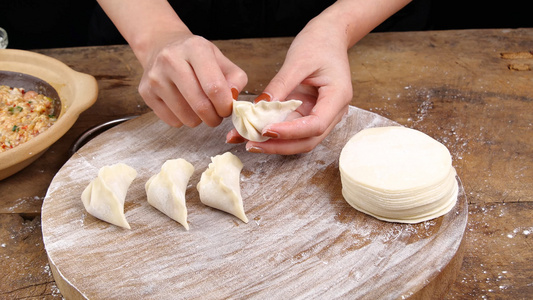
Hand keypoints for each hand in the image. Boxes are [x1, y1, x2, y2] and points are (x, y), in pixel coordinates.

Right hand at [138, 32, 246, 127]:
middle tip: (217, 116)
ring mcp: (155, 76)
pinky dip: (183, 120)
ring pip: (186, 117)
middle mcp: (171, 59)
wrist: (162, 46)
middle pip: (200, 104)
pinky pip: (172, 121)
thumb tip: (232, 100)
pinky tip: (184, 106)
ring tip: (200, 108)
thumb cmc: (197, 57)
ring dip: (199, 120)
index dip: (225, 105)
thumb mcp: (221, 60)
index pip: (214, 87)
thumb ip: (235, 80)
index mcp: (195, 48)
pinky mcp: (145, 91)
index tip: (227, 109)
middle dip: (214, 117)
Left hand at [226, 17, 352, 153]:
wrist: (330, 36)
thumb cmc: (320, 43)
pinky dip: (273, 133)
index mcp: (337, 97)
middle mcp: (333, 111)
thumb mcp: (298, 61)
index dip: (291, 132)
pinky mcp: (308, 113)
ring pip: (299, 139)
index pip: (316, 125)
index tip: (266, 130)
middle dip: (279, 146)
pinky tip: (253, 132)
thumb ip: (281, 85)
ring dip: (274, 144)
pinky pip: (291, 128)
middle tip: (251, 144)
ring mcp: (321, 114)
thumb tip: (261, 107)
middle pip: (308, 140)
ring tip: (247, 141)